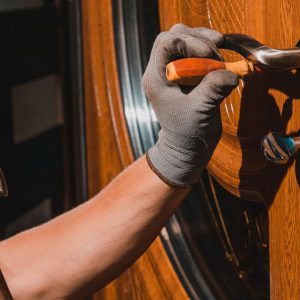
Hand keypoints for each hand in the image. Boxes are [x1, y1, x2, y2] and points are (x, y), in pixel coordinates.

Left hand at [142, 24, 238, 186]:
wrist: (185, 145)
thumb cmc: (187, 133)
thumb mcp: (200, 111)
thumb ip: (213, 90)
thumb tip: (232, 72)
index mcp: (156, 78)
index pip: (166, 43)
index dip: (189, 42)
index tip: (209, 56)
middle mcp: (160, 70)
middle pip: (175, 35)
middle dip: (199, 41)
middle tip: (216, 58)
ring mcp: (172, 70)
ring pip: (185, 38)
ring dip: (205, 43)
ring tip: (219, 58)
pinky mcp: (184, 72)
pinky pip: (194, 49)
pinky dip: (209, 49)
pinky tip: (219, 58)